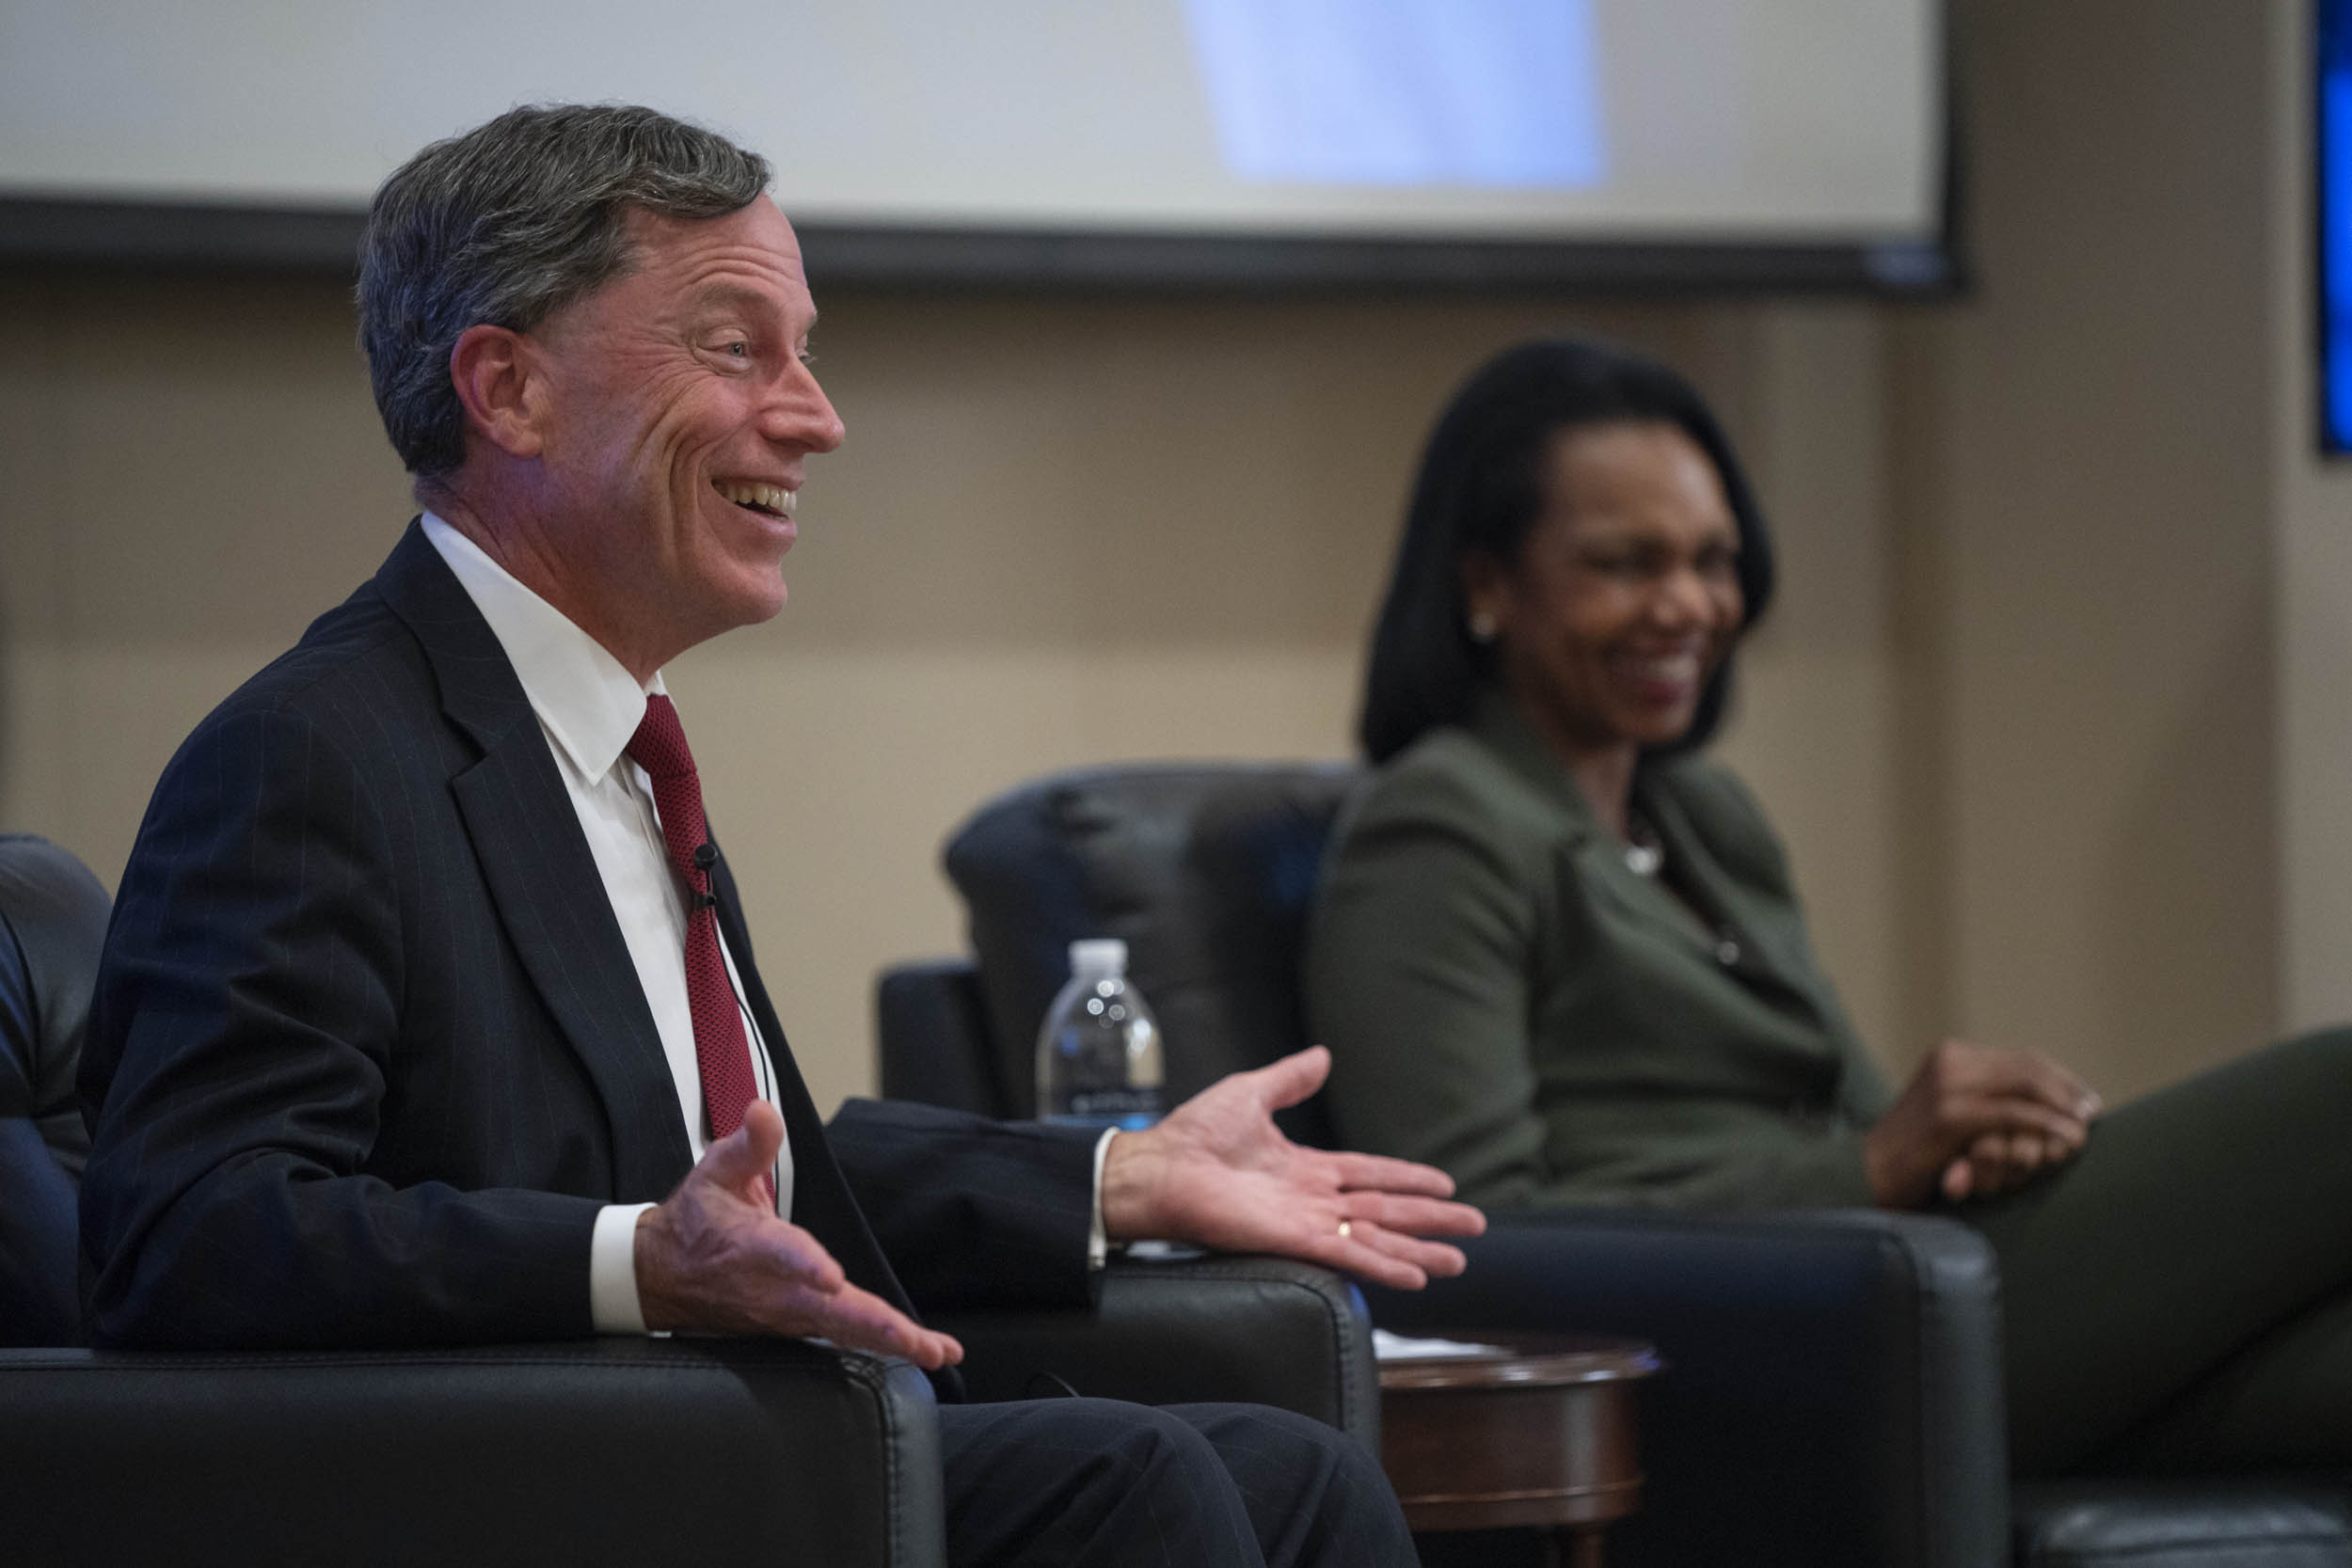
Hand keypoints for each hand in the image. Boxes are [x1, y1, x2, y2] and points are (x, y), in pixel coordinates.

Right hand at [633, 1100, 962, 1369]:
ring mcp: (788, 1316)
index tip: (831, 1278)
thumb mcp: (716, 1171)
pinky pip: (843, 1341)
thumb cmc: (697, 1222)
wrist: (662, 1277)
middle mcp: (774, 1291)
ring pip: (842, 1334)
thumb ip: (750, 1144)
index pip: (783, 1255)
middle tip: (920, 1343)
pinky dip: (882, 1349)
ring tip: (935, 1352)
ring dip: (890, 1344)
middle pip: (830, 1314)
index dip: (806, 1266)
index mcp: (754, 1247)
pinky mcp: (797, 1329)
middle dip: (876, 1329)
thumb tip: (763, 1111)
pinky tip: (921, 1353)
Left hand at [1100, 1046, 1485, 1289]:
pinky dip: (1384, 1265)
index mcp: (1306, 1167)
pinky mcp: (1294, 1240)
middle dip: (1431, 1218)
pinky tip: (1415, 1275)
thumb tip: (1322, 1056)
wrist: (1162, 1166)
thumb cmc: (1195, 1134)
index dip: (1409, 1178)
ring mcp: (1307, 1222)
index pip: (1371, 1174)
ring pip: (1377, 1237)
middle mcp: (1313, 1199)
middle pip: (1387, 1210)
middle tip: (1475, 1225)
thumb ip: (1290, 1079)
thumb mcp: (1251, 1093)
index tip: (1445, 1184)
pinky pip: (1349, 1254)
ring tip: (1458, 1261)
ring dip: (1419, 1248)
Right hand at [1863, 1039, 2100, 1207]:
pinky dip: (2044, 1124)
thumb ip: (1983, 1099)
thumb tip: (2036, 1103)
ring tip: (2083, 1127)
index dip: (2059, 1078)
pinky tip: (2064, 1137)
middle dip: (2066, 1090)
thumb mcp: (1949, 1113)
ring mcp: (1949, 1085)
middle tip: (2092, 1111)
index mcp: (1950, 1055)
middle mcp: (1950, 1060)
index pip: (2020, 1058)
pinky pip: (2011, 1114)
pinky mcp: (1949, 1114)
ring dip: (2061, 1107)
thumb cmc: (1912, 1152)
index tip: (2084, 1099)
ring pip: (2024, 1086)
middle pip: (2028, 1067)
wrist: (1867, 1171)